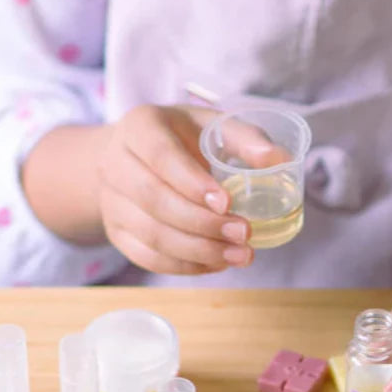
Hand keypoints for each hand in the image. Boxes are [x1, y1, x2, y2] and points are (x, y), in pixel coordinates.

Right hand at [95, 104, 286, 275]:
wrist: (136, 159)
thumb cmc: (183, 139)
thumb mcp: (212, 125)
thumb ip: (246, 139)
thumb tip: (279, 159)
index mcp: (140, 126)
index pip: (161, 156)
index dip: (193, 182)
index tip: (228, 202)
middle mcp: (116, 163)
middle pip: (154, 200)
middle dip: (203, 223)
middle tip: (244, 234)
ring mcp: (112, 201)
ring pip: (152, 234)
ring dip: (199, 251)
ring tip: (240, 255)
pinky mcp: (118, 233)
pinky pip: (148, 258)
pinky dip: (186, 266)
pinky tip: (217, 263)